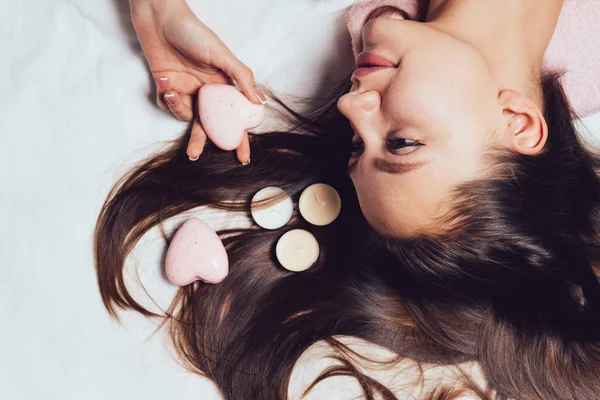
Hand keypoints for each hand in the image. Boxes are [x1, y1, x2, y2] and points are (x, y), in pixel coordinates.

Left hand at [130, 0, 265, 162]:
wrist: (160, 17)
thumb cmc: (194, 32)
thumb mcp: (222, 55)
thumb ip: (242, 78)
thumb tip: (260, 103)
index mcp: (223, 85)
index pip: (234, 117)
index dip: (239, 137)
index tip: (242, 157)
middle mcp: (206, 91)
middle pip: (207, 125)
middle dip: (201, 141)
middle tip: (195, 155)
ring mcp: (186, 90)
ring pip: (184, 116)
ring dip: (176, 106)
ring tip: (170, 87)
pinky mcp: (166, 86)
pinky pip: (166, 105)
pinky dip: (164, 98)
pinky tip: (164, 79)